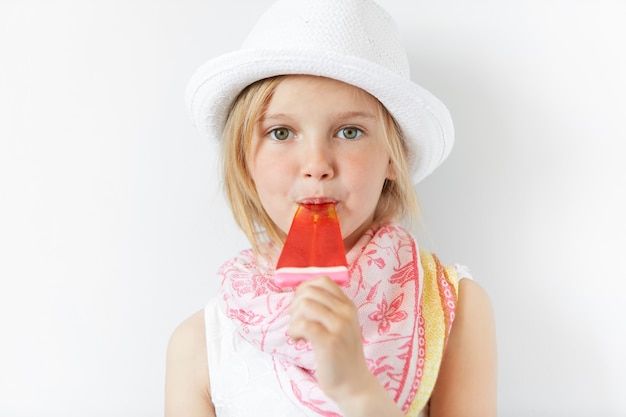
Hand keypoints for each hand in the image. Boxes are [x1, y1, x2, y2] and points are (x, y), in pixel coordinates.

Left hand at [287, 276, 372, 399]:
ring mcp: (340, 325)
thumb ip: (326, 309)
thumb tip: (299, 294)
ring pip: (305, 305)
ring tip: (298, 333)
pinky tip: (298, 340)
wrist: (352, 384)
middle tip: (297, 322)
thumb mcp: (340, 326)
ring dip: (294, 319)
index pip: (323, 281)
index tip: (300, 306)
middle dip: (295, 304)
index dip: (305, 289)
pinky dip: (294, 331)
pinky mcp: (330, 341)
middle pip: (310, 291)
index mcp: (348, 305)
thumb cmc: (340, 355)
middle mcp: (346, 312)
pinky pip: (303, 324)